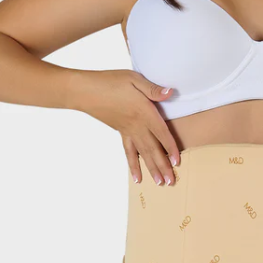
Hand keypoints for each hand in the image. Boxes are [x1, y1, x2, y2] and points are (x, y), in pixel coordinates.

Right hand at [73, 68, 179, 185]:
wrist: (85, 91)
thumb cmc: (109, 81)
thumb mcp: (134, 79)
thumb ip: (153, 89)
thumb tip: (170, 93)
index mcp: (143, 111)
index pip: (161, 132)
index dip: (170, 147)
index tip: (177, 162)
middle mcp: (137, 125)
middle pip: (153, 148)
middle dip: (163, 166)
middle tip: (170, 182)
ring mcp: (127, 131)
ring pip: (142, 154)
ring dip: (152, 169)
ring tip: (160, 183)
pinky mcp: (120, 132)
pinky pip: (128, 152)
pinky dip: (133, 165)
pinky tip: (137, 177)